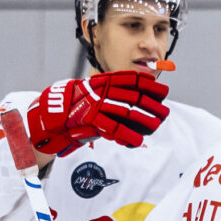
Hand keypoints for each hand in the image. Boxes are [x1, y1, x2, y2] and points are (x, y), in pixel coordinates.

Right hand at [24, 70, 169, 156]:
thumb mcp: (97, 91)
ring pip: (127, 113)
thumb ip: (115, 91)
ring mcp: (96, 105)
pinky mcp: (91, 120)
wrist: (55, 113)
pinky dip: (127, 135)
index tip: (163, 90)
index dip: (149, 85)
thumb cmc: (81, 104)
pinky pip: (113, 128)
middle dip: (152, 105)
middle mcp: (102, 91)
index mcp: (105, 81)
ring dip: (144, 121)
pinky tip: (138, 140)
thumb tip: (141, 93)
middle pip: (134, 97)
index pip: (131, 79)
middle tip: (165, 112)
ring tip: (156, 126)